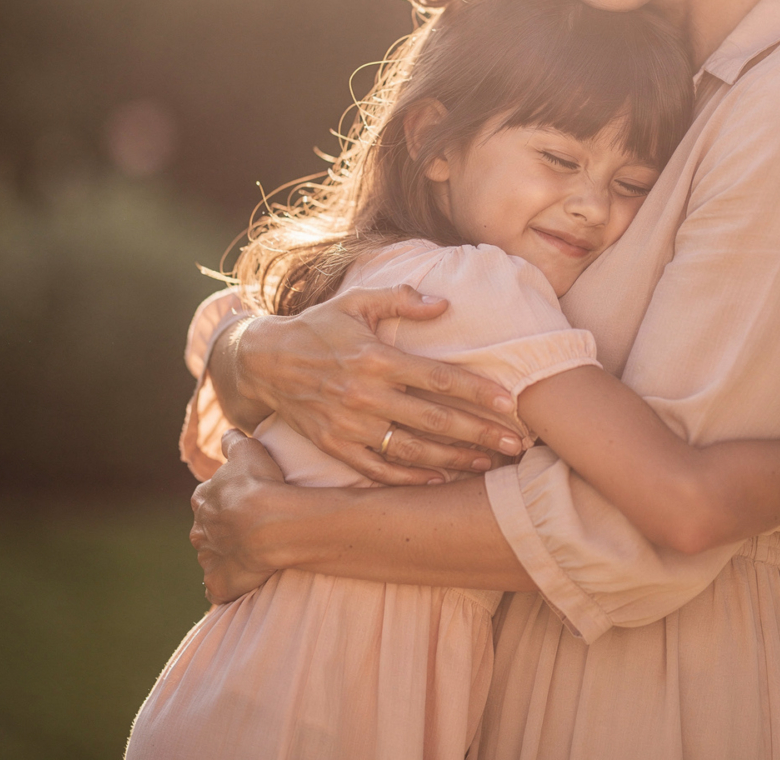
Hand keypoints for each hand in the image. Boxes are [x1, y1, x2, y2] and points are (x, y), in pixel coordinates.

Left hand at [191, 430, 286, 603]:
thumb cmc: (259, 483)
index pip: (208, 498)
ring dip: (227, 554)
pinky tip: (243, 578)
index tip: (245, 498)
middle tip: (251, 525)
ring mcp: (208, 559)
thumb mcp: (247, 449)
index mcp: (202, 499)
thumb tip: (228, 432)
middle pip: (208, 528)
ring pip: (213, 556)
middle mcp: (199, 530)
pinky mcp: (218, 583)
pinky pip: (220, 585)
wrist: (268, 524)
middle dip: (223, 528)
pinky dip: (227, 582)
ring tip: (254, 550)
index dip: (226, 498)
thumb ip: (233, 441)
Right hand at [232, 284, 523, 483]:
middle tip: (516, 445)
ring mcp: (349, 425)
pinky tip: (440, 479)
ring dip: (453, 460)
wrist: (264, 362)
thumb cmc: (319, 326)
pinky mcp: (334, 447)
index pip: (438, 378)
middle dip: (479, 434)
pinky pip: (378, 470)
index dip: (477, 391)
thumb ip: (401, 299)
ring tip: (488, 465)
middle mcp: (365, 395)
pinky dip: (410, 478)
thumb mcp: (357, 301)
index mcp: (376, 358)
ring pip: (411, 450)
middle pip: (433, 420)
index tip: (512, 402)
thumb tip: (444, 303)